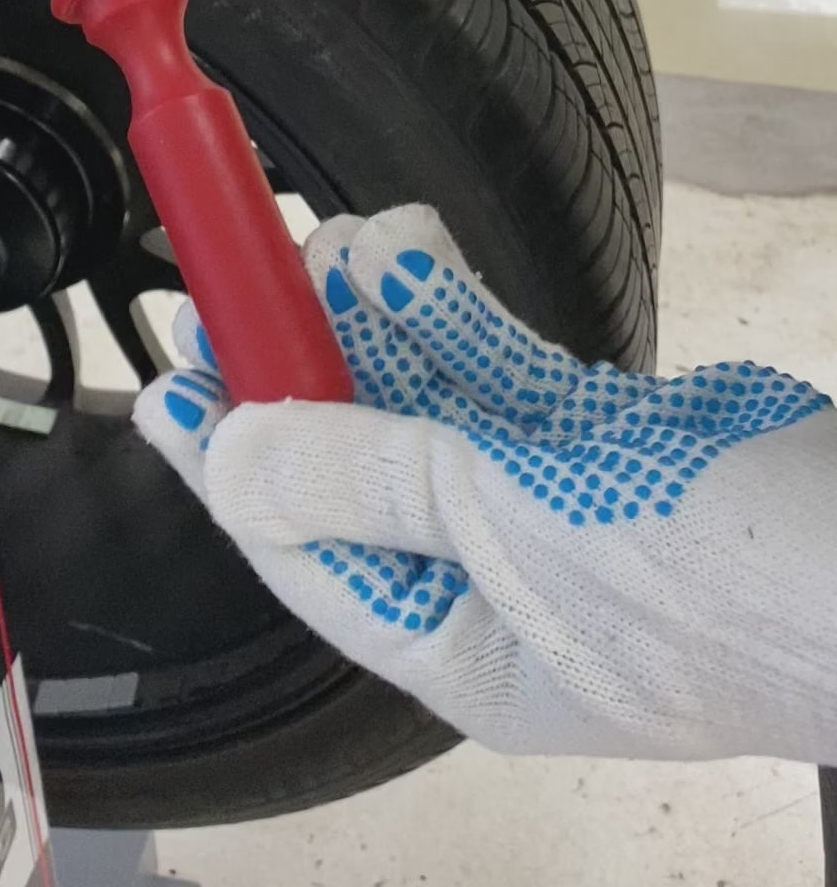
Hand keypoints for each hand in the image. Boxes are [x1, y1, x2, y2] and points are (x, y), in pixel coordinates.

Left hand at [136, 205, 836, 763]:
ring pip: (433, 402)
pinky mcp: (609, 440)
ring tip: (327, 239)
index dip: (230, 460)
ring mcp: (555, 507)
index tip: (168, 382)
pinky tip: (412, 255)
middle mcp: (496, 580)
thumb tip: (227, 460)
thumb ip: (366, 483)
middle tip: (242, 276)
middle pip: (363, 463)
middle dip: (303, 367)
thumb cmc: (720, 592)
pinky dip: (460, 314)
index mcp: (459, 648)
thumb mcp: (512, 535)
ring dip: (377, 322)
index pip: (307, 548)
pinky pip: (507, 373)